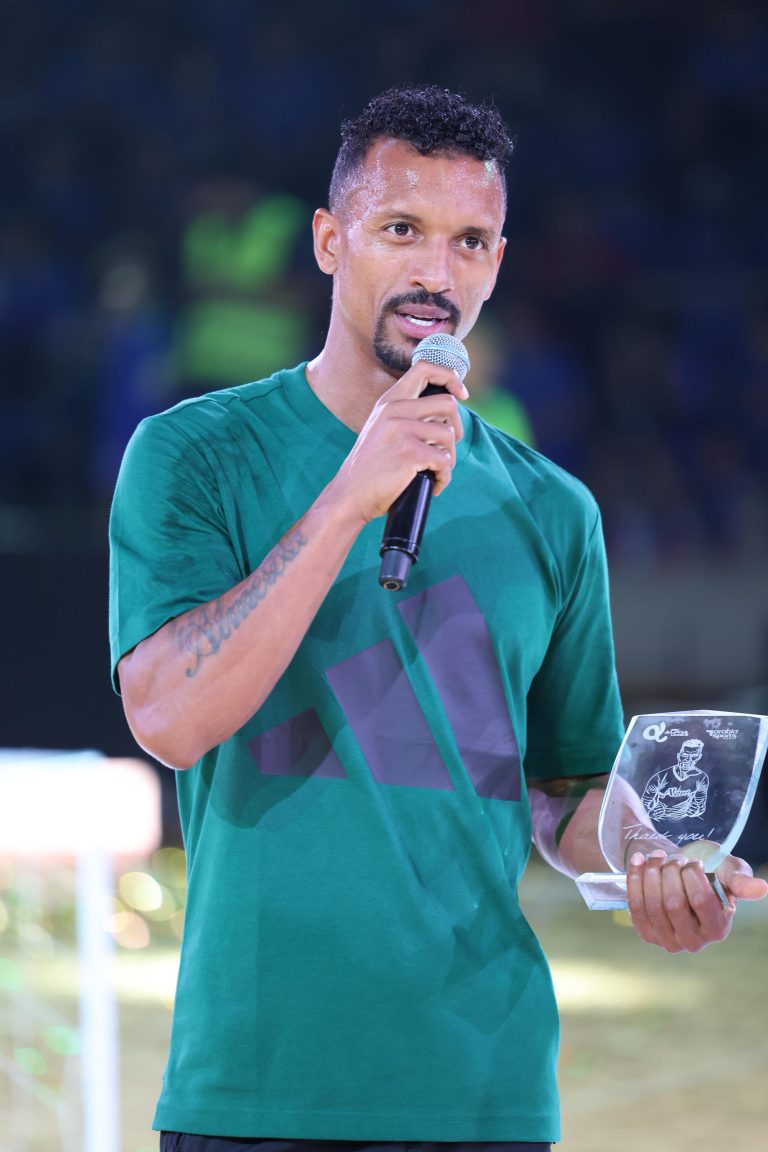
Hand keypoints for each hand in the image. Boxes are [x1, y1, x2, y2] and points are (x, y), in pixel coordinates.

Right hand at [331, 360, 467, 523]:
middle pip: (448, 404)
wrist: (350, 495)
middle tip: (446, 448)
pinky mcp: (410, 453)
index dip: (450, 377)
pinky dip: (444, 477)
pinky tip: (433, 485)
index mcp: (389, 402)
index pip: (424, 369)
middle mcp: (394, 410)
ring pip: (448, 436)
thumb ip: (407, 416)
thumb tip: (446, 414)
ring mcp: (402, 430)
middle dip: (457, 428)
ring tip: (435, 472)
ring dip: (449, 459)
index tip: (461, 393)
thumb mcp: (383, 430)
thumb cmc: (371, 468)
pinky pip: (444, 461)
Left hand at [626, 849, 767, 952]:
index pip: (700, 900)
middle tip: (674, 858)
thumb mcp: (727, 869)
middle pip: (673, 903)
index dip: (692, 874)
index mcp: (718, 928)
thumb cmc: (708, 872)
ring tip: (657, 857)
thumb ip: (741, 879)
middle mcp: (694, 941)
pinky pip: (636, 907)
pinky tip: (639, 861)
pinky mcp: (647, 934)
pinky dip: (635, 879)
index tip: (693, 862)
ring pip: (653, 905)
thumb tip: (761, 888)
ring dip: (651, 873)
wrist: (678, 873)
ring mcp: (668, 941)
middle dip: (669, 872)